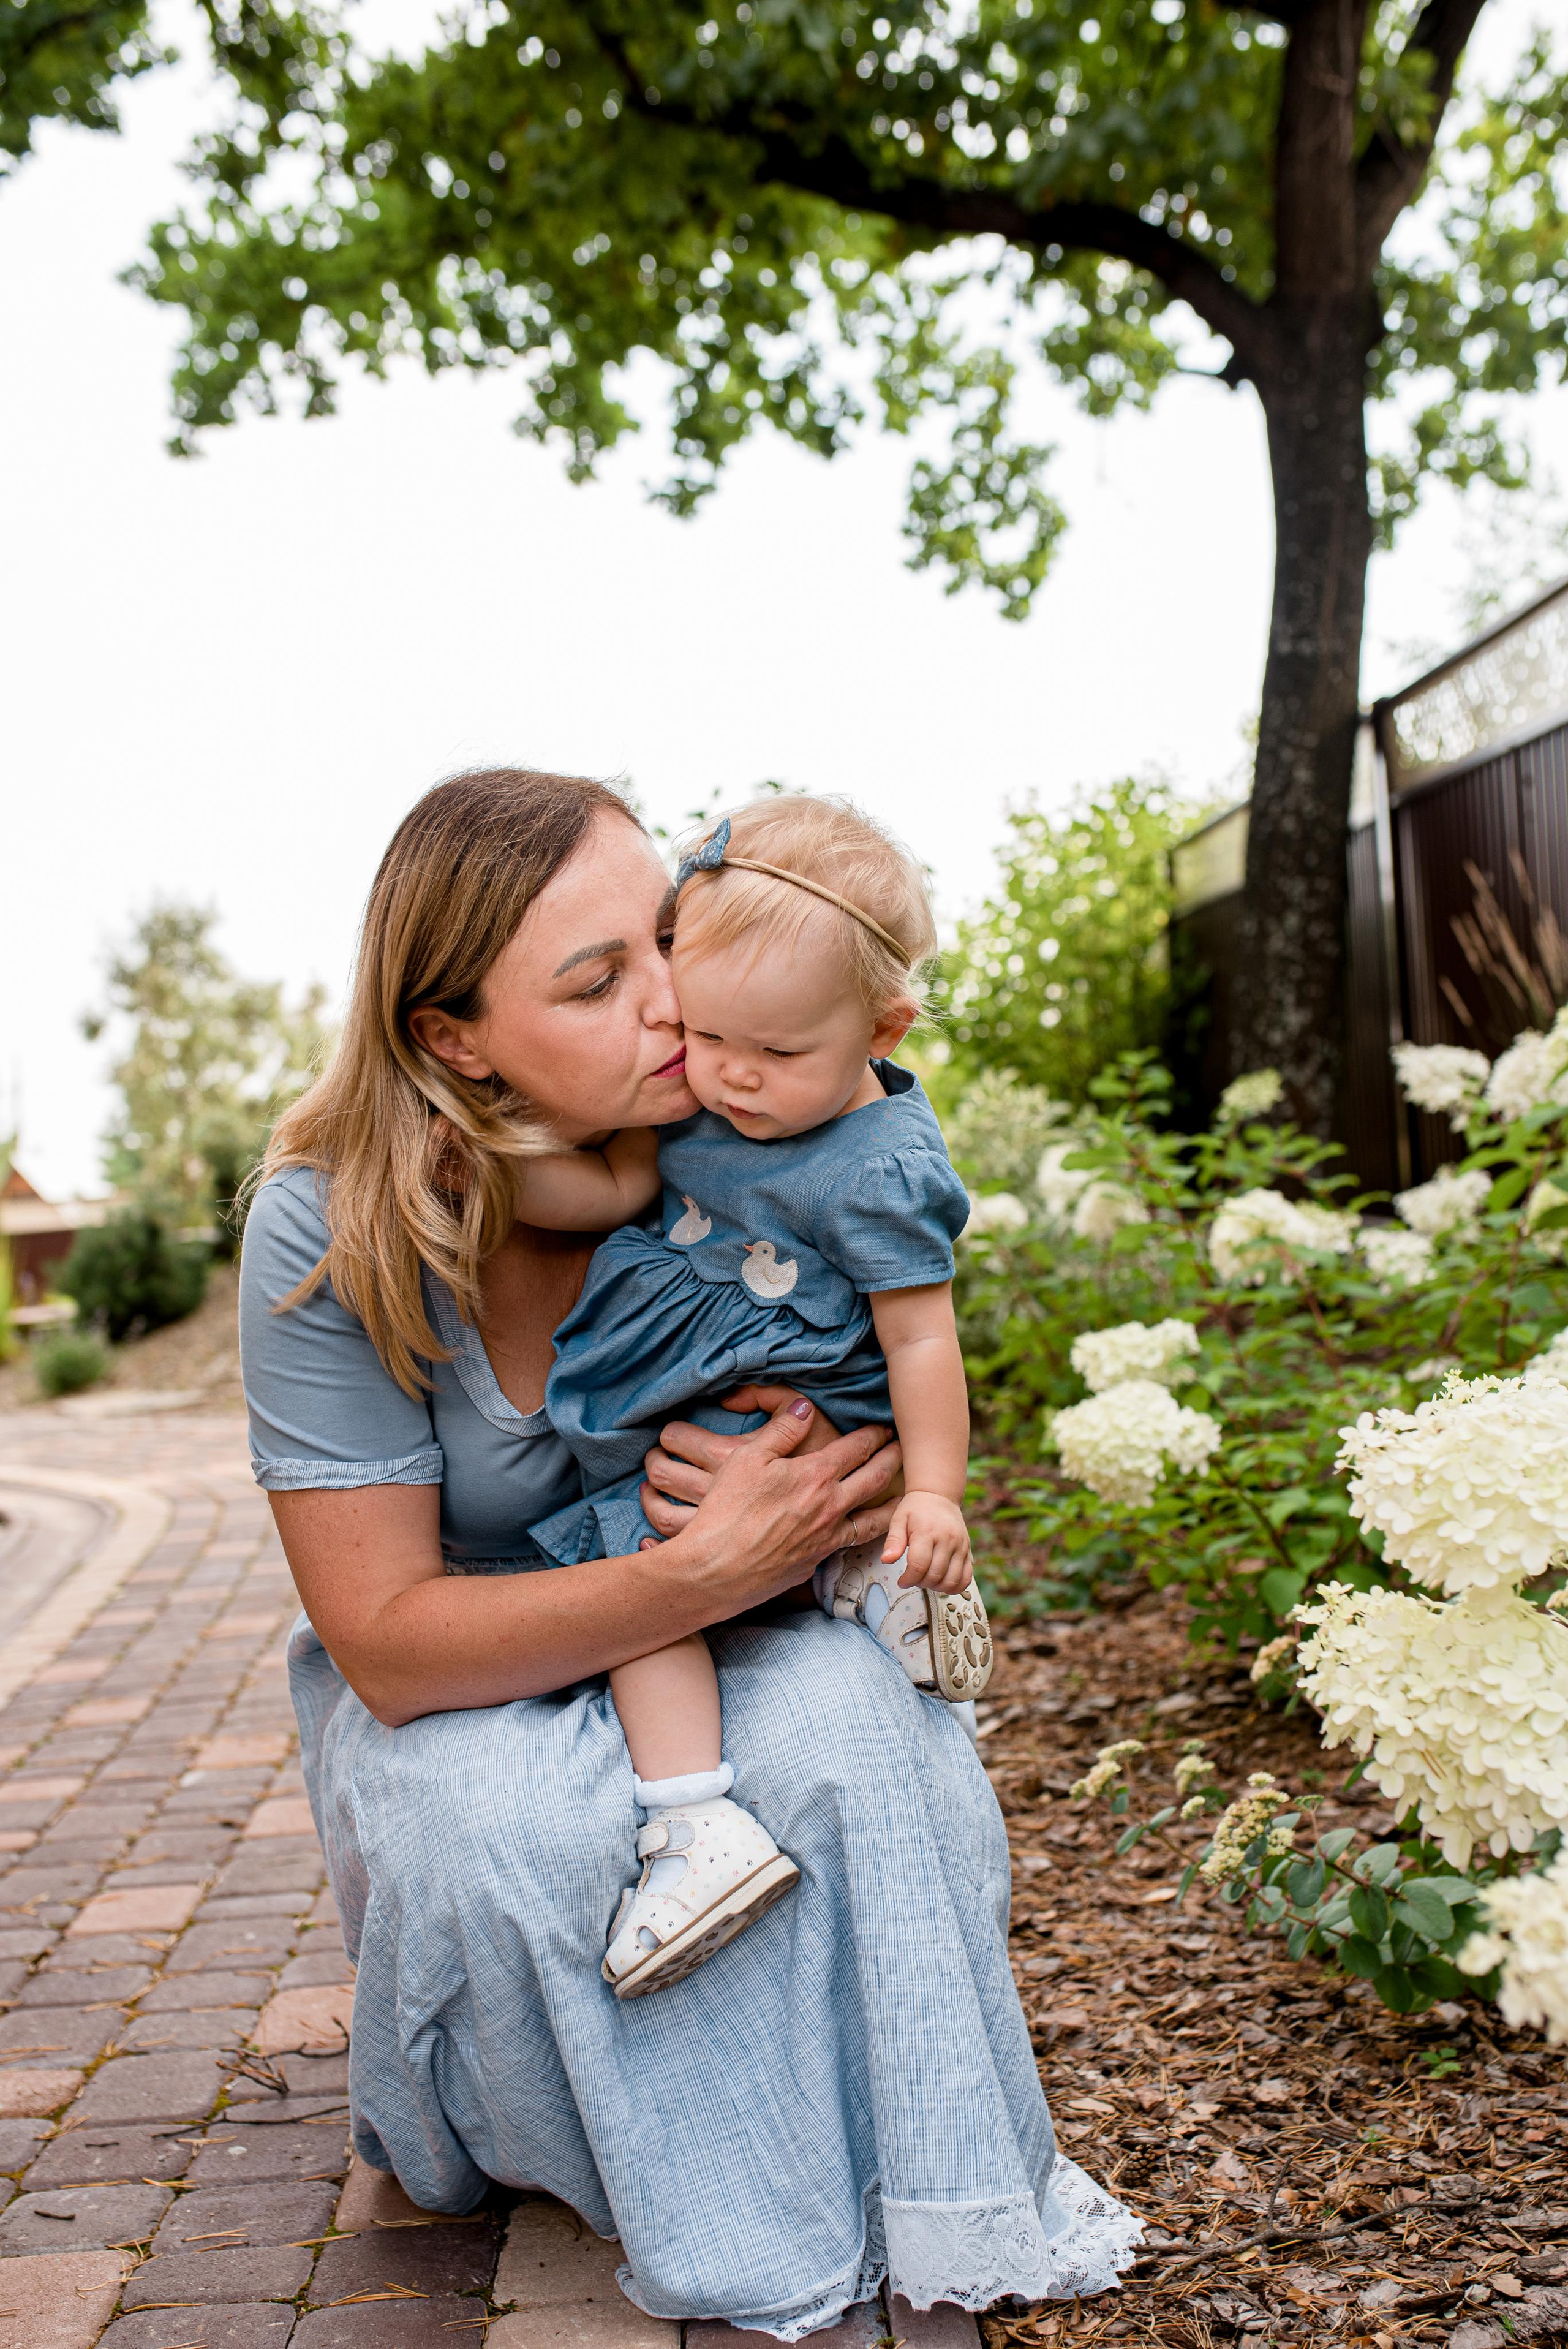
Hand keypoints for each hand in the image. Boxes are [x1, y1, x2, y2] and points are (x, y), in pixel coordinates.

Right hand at [640, 1392, 900, 1558]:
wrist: (716, 1570)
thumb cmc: (726, 1511)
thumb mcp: (747, 1459)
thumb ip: (781, 1431)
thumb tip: (805, 1408)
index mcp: (815, 1476)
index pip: (856, 1448)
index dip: (873, 1434)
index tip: (883, 1427)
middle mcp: (830, 1507)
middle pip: (875, 1479)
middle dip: (892, 1460)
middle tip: (902, 1449)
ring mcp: (827, 1538)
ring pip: (874, 1520)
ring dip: (892, 1503)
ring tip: (903, 1496)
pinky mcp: (816, 1563)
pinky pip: (850, 1545)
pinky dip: (866, 1536)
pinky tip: (863, 1533)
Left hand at [885, 1491, 971, 1592]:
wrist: (938, 1495)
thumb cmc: (916, 1508)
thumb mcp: (898, 1519)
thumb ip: (893, 1541)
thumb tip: (887, 1560)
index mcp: (927, 1532)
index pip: (918, 1566)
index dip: (908, 1579)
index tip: (902, 1581)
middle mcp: (947, 1540)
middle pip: (934, 1576)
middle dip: (920, 1583)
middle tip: (912, 1578)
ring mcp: (960, 1546)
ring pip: (951, 1581)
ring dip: (936, 1587)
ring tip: (926, 1579)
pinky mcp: (968, 1551)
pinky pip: (966, 1578)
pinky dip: (955, 1586)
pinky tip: (942, 1581)